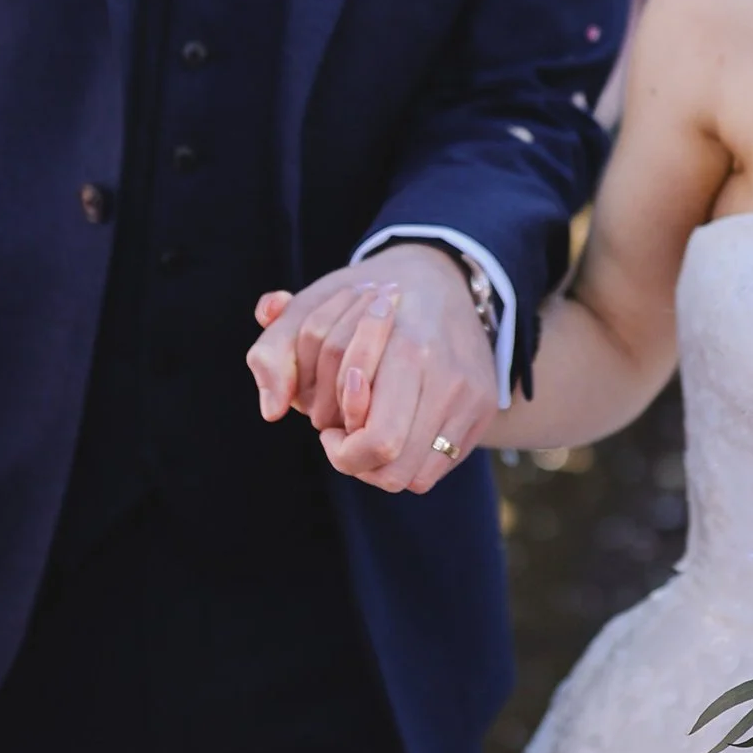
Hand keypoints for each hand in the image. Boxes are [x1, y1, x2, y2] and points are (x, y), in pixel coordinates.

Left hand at [250, 245, 496, 492]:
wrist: (440, 276)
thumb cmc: (365, 298)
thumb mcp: (311, 310)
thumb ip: (275, 350)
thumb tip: (271, 409)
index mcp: (408, 347)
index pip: (375, 440)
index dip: (339, 448)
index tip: (327, 426)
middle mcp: (446, 374)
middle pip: (394, 465)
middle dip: (354, 461)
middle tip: (342, 436)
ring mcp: (469, 394)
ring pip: (414, 476)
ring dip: (378, 467)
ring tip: (364, 434)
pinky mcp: (481, 407)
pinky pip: (436, 468)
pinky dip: (406, 463)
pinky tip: (392, 434)